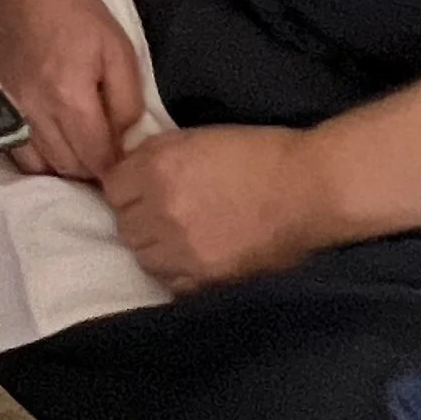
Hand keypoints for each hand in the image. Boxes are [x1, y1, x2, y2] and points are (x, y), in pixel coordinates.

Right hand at [0, 0, 145, 181]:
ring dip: (63, 163)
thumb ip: (128, 102)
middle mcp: (33, 111)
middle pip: (68, 168)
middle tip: (104, 150)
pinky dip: (35, 154)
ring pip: (39, 165)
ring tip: (77, 145)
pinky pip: (13, 149)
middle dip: (92, 166)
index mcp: (69, 97)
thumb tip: (126, 140)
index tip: (126, 161)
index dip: (117, 167)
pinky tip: (48, 138)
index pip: (97, 160)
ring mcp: (6, 108)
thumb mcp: (118, 48)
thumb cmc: (73, 8)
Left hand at [101, 124, 333, 290]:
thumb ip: (154, 154)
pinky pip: (170, 282)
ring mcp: (181, 249)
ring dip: (156, 247)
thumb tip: (128, 170)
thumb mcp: (195, 137)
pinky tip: (196, 257)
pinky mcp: (204, 280)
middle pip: (124, 224)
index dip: (129, 188)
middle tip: (166, 213)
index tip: (144, 189)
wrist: (308, 190)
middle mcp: (161, 210)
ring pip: (143, 256)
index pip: (112, 188)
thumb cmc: (257, 155)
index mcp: (157, 168)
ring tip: (182, 237)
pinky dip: (177, 272)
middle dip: (140, 217)